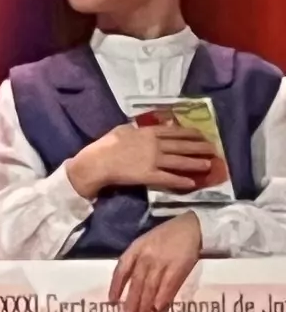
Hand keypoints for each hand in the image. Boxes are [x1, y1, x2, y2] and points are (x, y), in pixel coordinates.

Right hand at [73, 119, 219, 198]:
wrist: (97, 162)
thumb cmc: (105, 145)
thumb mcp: (121, 130)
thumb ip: (136, 129)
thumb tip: (143, 127)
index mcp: (147, 133)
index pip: (174, 132)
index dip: (190, 133)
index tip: (202, 134)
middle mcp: (155, 145)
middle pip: (182, 146)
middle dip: (199, 147)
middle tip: (214, 149)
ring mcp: (153, 160)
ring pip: (180, 161)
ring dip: (195, 163)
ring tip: (209, 165)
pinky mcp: (149, 175)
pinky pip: (168, 178)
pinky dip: (180, 181)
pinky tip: (192, 183)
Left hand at [112, 209, 207, 311]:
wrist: (191, 227)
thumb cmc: (166, 236)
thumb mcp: (144, 243)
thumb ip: (135, 259)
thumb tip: (129, 283)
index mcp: (135, 249)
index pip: (121, 270)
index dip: (116, 287)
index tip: (112, 302)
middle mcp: (146, 257)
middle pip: (136, 284)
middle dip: (131, 302)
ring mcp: (162, 262)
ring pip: (150, 288)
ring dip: (146, 305)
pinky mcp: (179, 268)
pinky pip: (168, 287)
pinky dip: (163, 299)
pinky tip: (158, 310)